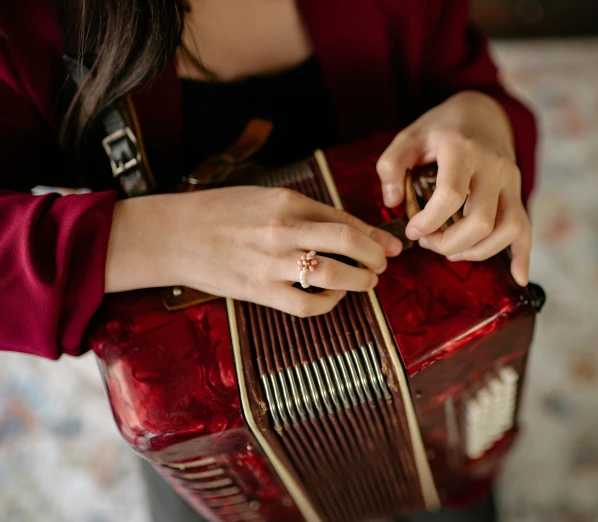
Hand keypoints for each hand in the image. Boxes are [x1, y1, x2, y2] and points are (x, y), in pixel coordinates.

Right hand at [105, 186, 402, 316]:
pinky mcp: (259, 291)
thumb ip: (307, 213)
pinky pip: (306, 304)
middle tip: (383, 265)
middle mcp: (282, 230)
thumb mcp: (267, 200)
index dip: (375, 235)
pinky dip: (328, 302)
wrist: (175, 234)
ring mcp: (271, 263)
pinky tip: (333, 297)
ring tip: (366, 282)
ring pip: (332, 274)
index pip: (344, 219)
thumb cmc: (223, 212)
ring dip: (358, 280)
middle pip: (347, 242)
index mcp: (287, 203)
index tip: (391, 246)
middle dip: (375, 256)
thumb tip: (349, 229)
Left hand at [376, 91, 530, 284]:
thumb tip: (391, 203)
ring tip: (451, 250)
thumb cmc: (442, 128)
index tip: (413, 231)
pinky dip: (523, 256)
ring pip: (507, 229)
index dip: (429, 220)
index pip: (451, 194)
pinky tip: (517, 277)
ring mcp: (511, 181)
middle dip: (450, 243)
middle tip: (428, 242)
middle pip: (481, 221)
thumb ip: (391, 165)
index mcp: (462, 149)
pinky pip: (526, 229)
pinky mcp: (518, 194)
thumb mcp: (410, 136)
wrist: (484, 113)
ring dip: (476, 251)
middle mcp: (493, 166)